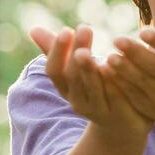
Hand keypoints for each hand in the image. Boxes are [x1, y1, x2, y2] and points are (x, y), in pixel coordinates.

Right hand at [28, 24, 150, 138]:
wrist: (121, 126)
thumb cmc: (95, 90)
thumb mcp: (75, 71)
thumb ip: (57, 51)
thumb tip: (33, 29)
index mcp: (65, 88)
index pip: (54, 71)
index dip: (57, 52)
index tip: (66, 30)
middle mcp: (77, 101)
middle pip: (73, 77)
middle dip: (77, 51)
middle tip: (84, 28)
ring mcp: (97, 109)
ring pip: (93, 88)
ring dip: (92, 68)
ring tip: (95, 47)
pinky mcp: (118, 113)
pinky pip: (116, 96)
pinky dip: (115, 81)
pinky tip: (118, 63)